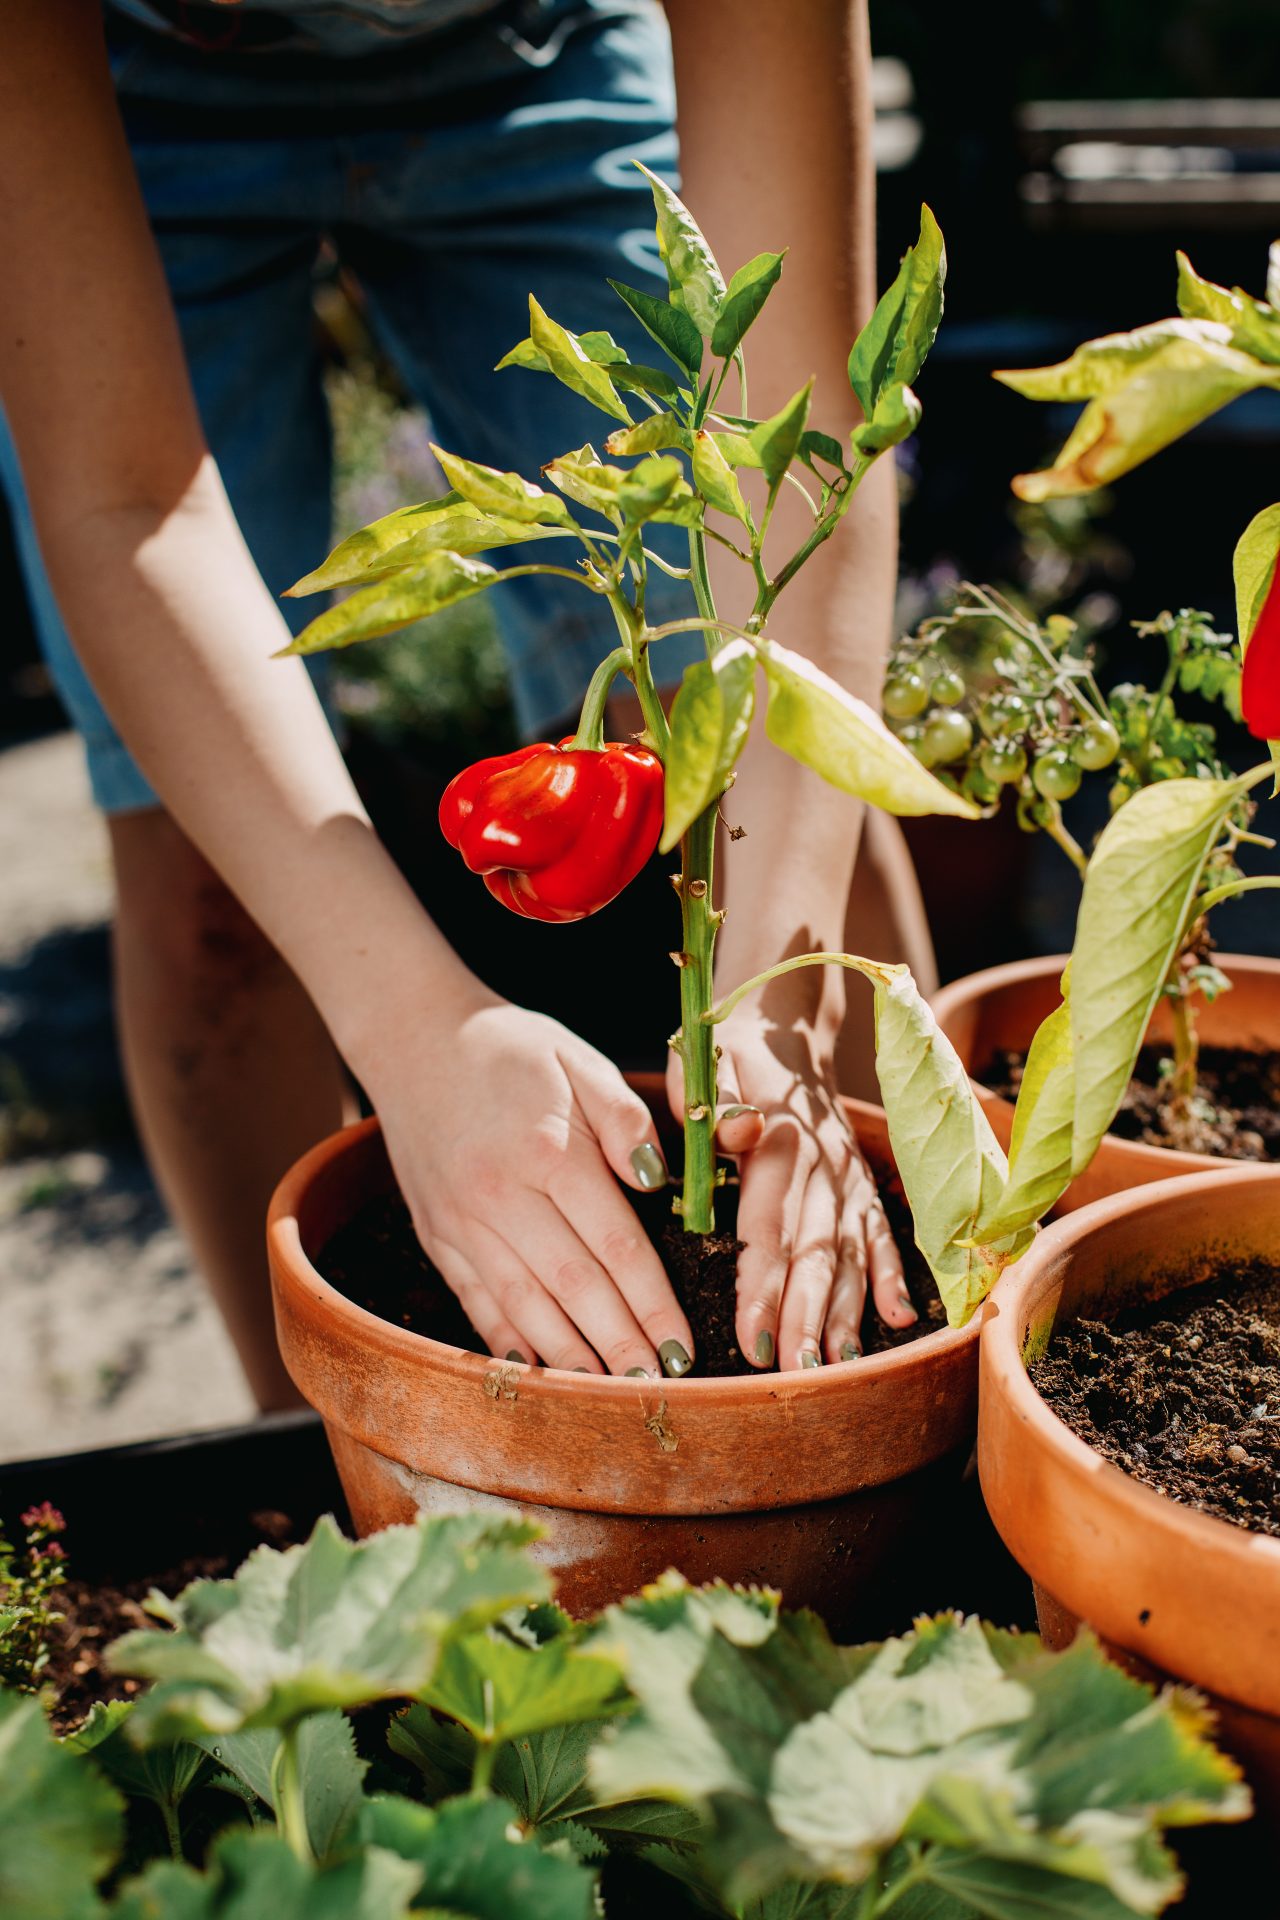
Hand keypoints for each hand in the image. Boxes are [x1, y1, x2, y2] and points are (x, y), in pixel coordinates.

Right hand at [368, 997, 694, 1378]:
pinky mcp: (434, 1234)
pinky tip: (538, 1374)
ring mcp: (460, 1221)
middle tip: (658, 1388)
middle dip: (620, 1343)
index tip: (683, 1344)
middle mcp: (499, 1194)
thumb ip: (624, 1118)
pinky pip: (475, 1300)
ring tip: (609, 1393)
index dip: (652, 1301)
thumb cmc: (511, 1049)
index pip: (614, 1243)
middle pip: (573, 1287)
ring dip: (569, 1357)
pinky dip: (507, 1341)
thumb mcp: (579, 1060)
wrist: (414, 1038)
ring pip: (522, 1305)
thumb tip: (654, 1181)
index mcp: (547, 1150)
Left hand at [669, 1007, 914, 1370]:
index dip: (762, 1284)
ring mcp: (850, 1179)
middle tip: (796, 1373)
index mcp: (780, 1140)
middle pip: (816, 1252)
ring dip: (847, 1312)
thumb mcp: (709, 1065)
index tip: (752, 1338)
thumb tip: (739, 1130)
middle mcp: (824, 1164)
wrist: (784, 1027)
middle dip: (806, 1316)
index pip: (770, 1225)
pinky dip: (894, 1276)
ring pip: (850, 1254)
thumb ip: (718, 1102)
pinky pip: (883, 1235)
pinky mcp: (863, 1186)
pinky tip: (899, 1318)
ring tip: (838, 1365)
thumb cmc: (730, 1055)